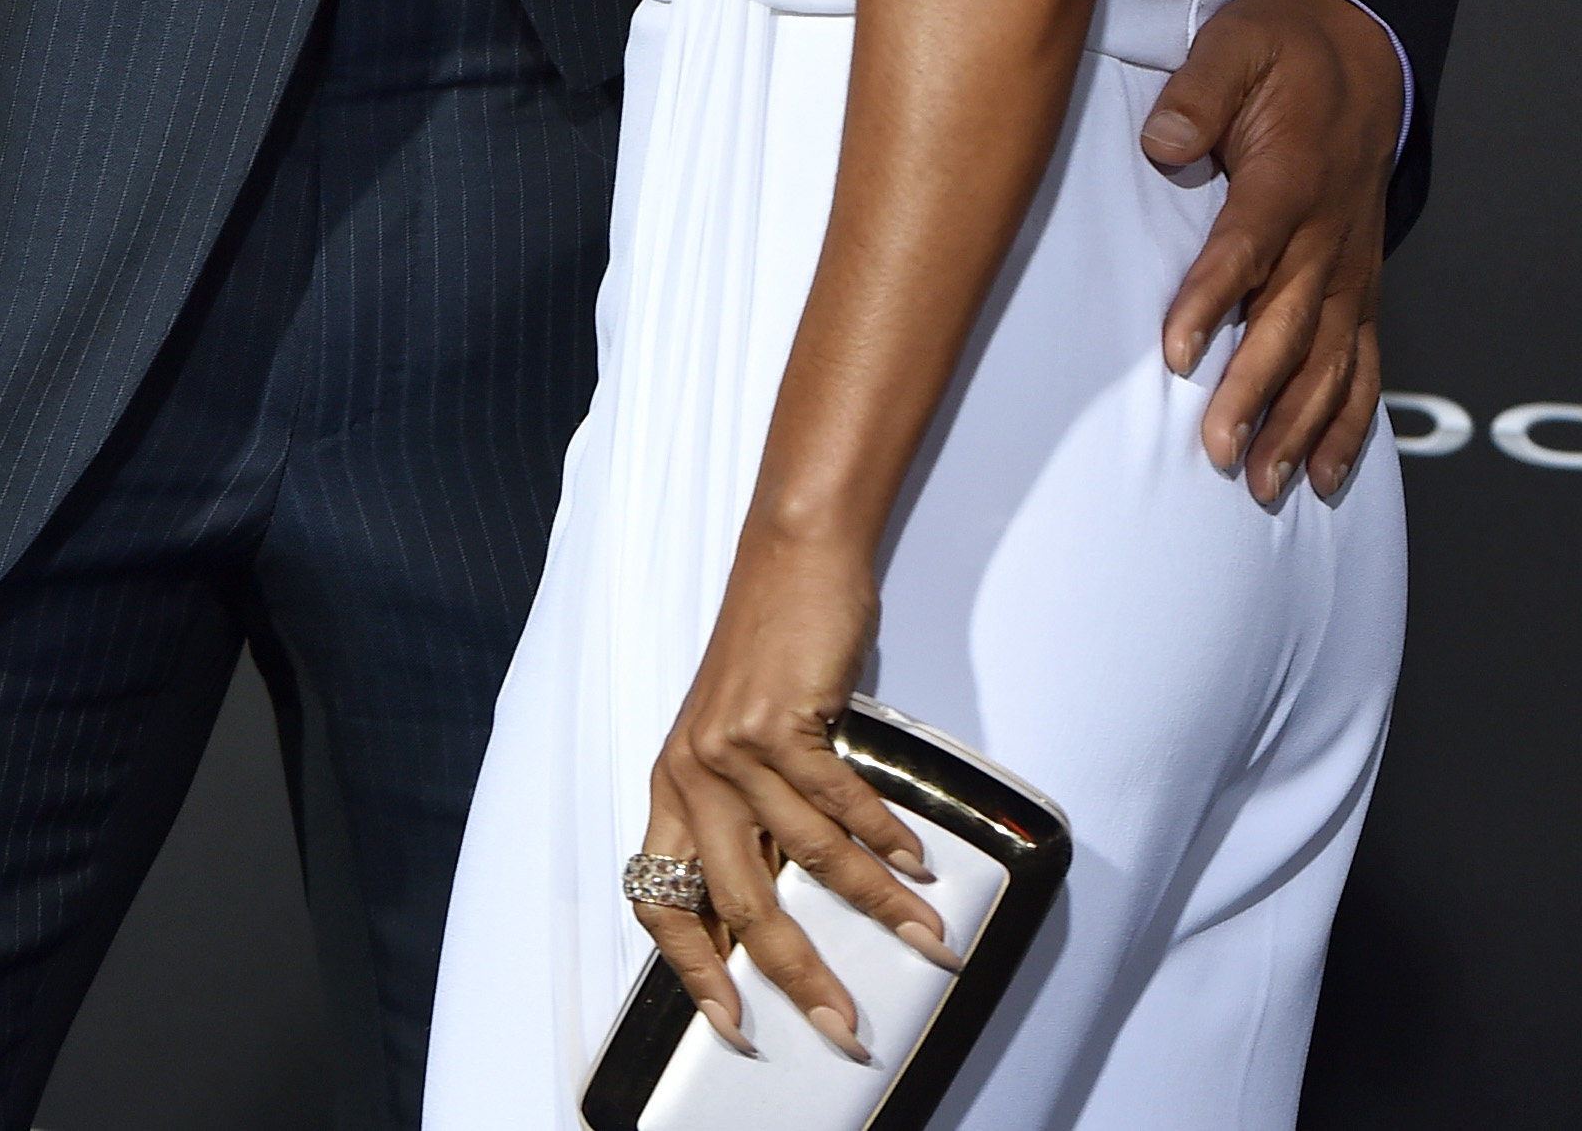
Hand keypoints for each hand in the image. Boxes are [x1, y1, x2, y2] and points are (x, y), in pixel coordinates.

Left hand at [633, 530, 952, 1057]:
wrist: (791, 557)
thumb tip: (787, 904)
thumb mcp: (738, 738)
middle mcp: (689, 774)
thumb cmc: (771, 649)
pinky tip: (917, 865)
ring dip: (875, 907)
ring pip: (806, 859)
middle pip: (738, 904)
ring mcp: (731, 747)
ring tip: (924, 939)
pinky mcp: (778, 721)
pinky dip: (885, 841)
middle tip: (844, 1024)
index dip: (690, 970)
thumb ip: (749, 814)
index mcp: (672, 787)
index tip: (731, 1022)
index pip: (657, 899)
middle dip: (796, 975)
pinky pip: (838, 804)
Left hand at [1142, 0, 1399, 506]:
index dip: (1213, 301)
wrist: (1365, 60)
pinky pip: (1365, 364)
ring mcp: (1351, 268)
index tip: (1178, 353)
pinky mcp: (1360, 287)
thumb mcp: (1236, 43)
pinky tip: (1324, 474)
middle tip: (1220, 452)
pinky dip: (1350, 424)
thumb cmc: (1286, 53)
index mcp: (1291, 177)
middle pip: (1291, 324)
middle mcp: (1328, 235)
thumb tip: (1162, 142)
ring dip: (1300, 425)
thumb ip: (1198, 90)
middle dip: (1257, 392)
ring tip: (1265, 482)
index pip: (1247, 247)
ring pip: (1330, 360)